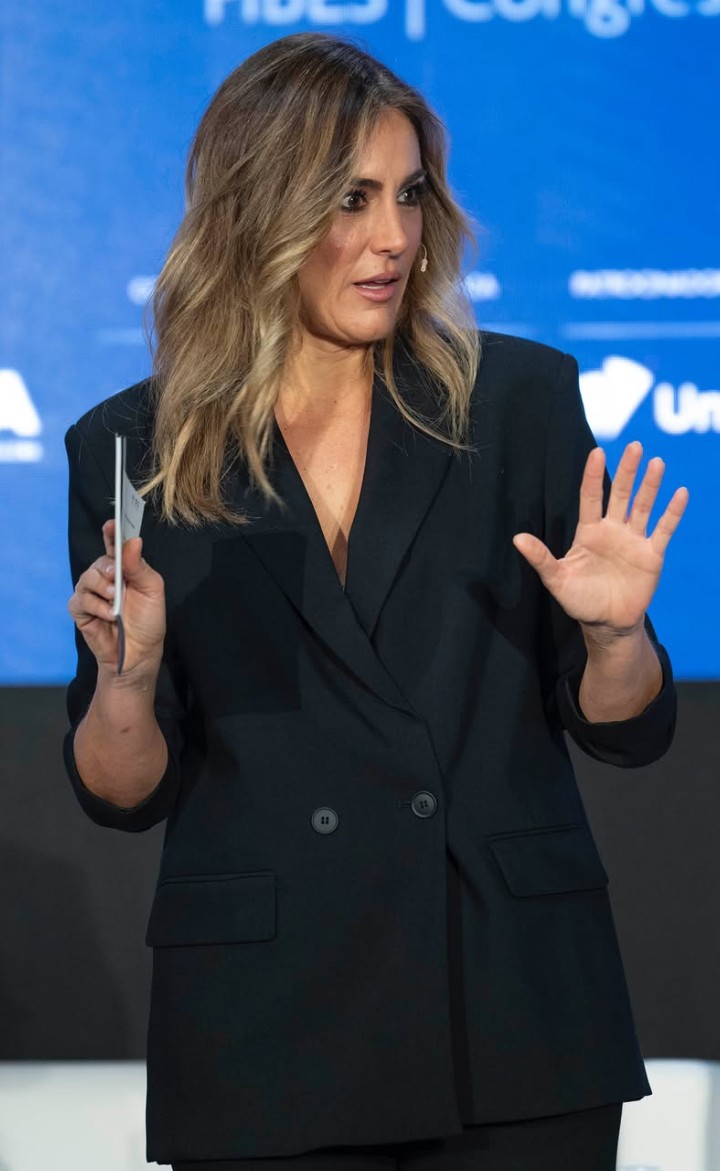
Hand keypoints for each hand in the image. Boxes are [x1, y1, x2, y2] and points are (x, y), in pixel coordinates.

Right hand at [68, 520, 165, 677]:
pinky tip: (109, 615)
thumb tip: (133, 541)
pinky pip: (80, 600)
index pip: (115, 546)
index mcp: (125, 569)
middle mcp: (105, 578)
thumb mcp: (152, 591)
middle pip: (99, 562)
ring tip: (116, 603)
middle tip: (117, 579)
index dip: (111, 534)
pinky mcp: (80, 610)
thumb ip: (140, 567)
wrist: (139, 653)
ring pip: (87, 578)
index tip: (111, 524)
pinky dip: (96, 606)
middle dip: (108, 569)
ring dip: (103, 590)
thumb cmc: (148, 621)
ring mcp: (91, 593)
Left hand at [512, 442, 688, 638]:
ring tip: (656, 463)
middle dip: (627, 471)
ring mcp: (633, 541)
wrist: (606, 624)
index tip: (597, 452)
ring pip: (643, 507)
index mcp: (589, 532)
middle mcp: (612, 531)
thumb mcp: (557, 580)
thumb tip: (517, 538)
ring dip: (650, 486)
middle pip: (621, 495)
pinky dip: (672, 512)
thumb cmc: (579, 601)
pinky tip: (680, 493)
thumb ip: (541, 558)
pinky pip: (663, 530)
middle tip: (635, 446)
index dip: (593, 476)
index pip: (590, 497)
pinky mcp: (651, 555)